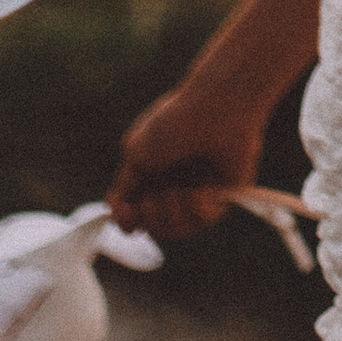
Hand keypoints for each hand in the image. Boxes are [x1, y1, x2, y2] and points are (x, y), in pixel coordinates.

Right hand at [110, 72, 269, 238]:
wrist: (215, 111)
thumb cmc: (173, 125)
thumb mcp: (135, 153)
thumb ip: (125, 187)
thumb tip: (120, 211)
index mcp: (149, 171)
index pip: (132, 210)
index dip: (125, 220)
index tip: (125, 213)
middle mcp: (171, 183)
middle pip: (153, 227)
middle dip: (150, 218)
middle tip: (154, 199)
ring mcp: (196, 191)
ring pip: (177, 229)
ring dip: (172, 214)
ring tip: (177, 191)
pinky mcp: (221, 196)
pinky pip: (202, 220)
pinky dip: (196, 208)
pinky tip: (200, 191)